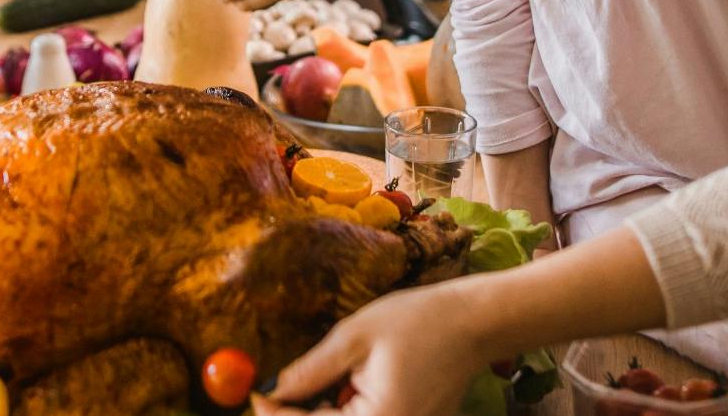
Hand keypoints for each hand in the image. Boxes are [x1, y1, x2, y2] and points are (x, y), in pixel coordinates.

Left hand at [253, 284, 488, 415]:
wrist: (474, 323)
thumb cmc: (418, 321)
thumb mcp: (354, 337)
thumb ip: (310, 371)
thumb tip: (270, 392)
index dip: (275, 415)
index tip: (254, 394)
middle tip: (274, 394)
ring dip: (321, 414)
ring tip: (316, 384)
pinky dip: (346, 412)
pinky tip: (345, 389)